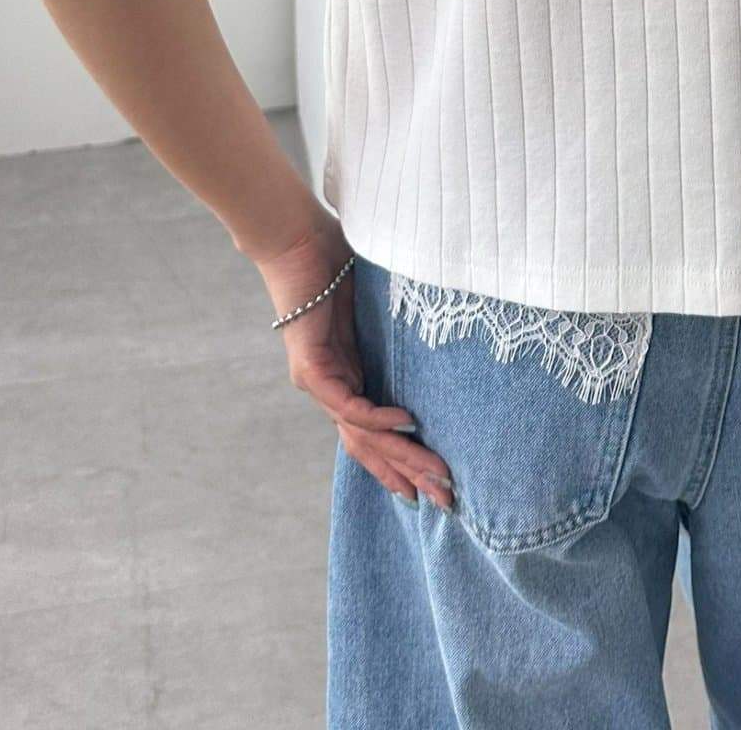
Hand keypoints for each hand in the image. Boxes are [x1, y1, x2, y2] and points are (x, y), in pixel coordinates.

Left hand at [254, 211, 455, 511]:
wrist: (295, 240)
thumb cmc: (335, 262)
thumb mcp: (375, 305)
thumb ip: (393, 329)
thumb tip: (434, 334)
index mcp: (345, 377)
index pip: (371, 432)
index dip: (399, 461)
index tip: (429, 486)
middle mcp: (329, 388)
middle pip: (369, 444)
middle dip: (408, 473)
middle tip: (445, 500)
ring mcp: (318, 381)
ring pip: (361, 433)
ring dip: (400, 455)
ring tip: (434, 474)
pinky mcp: (310, 368)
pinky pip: (347, 403)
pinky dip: (377, 417)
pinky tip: (406, 424)